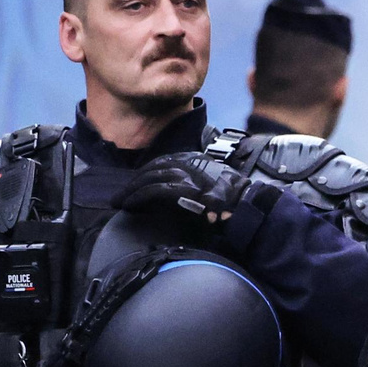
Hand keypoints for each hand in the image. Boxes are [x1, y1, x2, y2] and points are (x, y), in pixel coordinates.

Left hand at [116, 153, 254, 246]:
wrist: (247, 207)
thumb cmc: (236, 201)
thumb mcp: (218, 185)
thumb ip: (201, 183)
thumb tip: (188, 194)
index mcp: (197, 159)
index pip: (165, 161)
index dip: (147, 173)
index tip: (136, 185)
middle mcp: (189, 163)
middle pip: (153, 168)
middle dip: (134, 182)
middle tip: (121, 196)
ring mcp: (185, 174)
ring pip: (149, 178)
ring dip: (131, 191)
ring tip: (120, 202)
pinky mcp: (181, 188)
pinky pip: (152, 190)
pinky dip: (137, 198)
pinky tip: (128, 206)